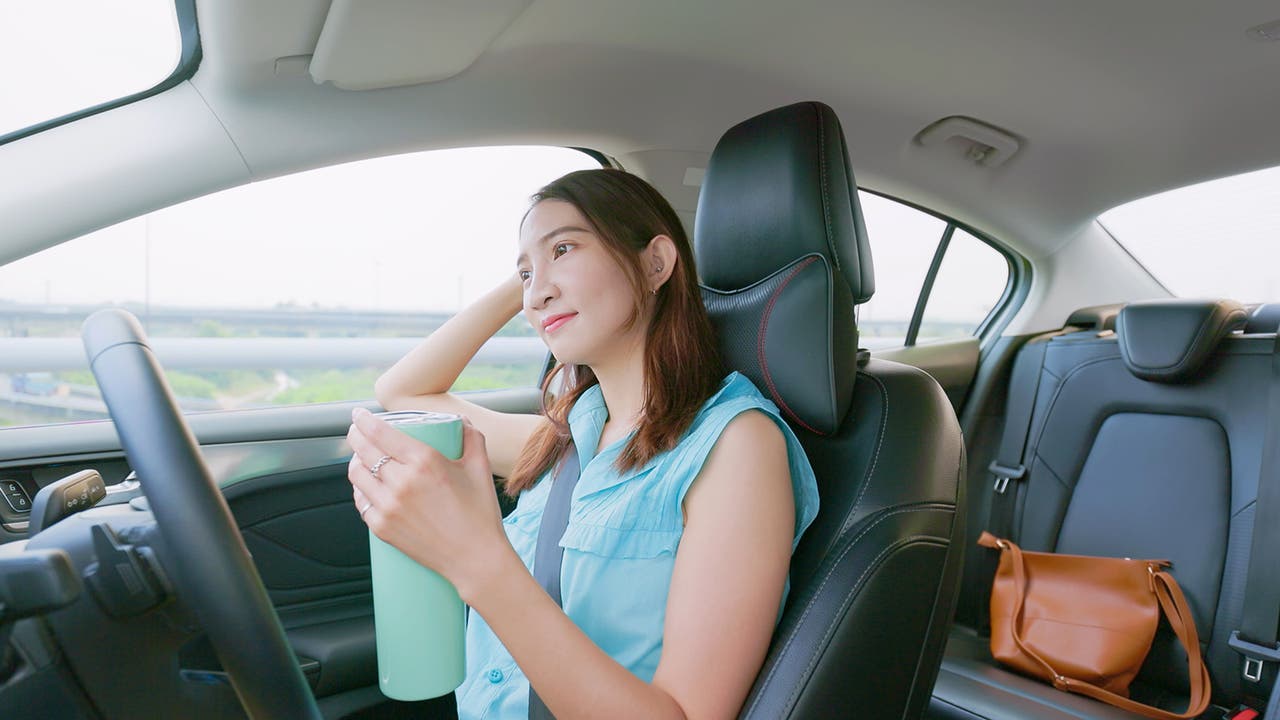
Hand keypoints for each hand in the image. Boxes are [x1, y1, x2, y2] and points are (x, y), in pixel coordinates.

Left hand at [347, 408, 512, 599]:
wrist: (475, 559)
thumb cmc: (480, 514)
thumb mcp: (480, 468)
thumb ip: (472, 438)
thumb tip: (461, 421)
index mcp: (425, 462)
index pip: (381, 433)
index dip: (364, 420)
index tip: (359, 414)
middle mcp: (402, 482)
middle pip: (364, 451)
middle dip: (355, 436)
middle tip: (357, 431)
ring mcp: (389, 507)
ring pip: (357, 475)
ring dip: (355, 461)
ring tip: (361, 457)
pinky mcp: (382, 528)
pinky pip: (361, 501)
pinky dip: (360, 488)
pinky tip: (366, 484)